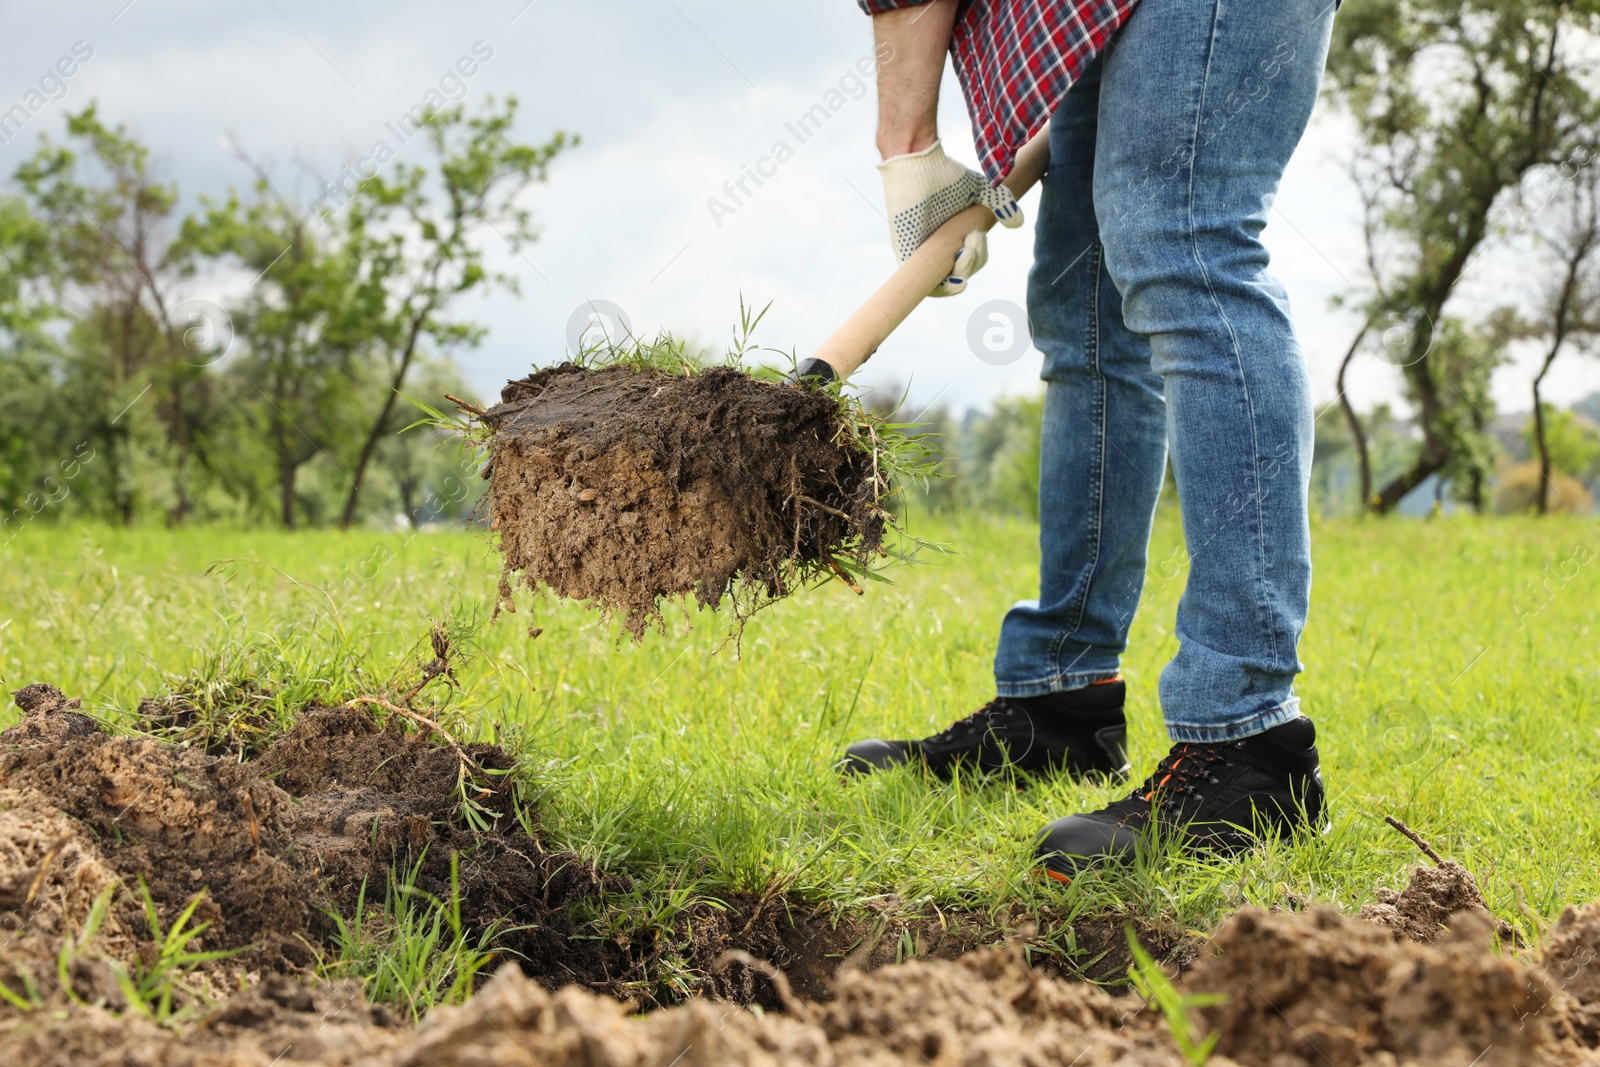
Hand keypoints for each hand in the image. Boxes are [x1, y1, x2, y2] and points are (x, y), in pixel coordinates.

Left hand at [878, 140, 1022, 296]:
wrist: (918, 165)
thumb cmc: (943, 174)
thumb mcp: (980, 191)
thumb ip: (1000, 204)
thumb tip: (1018, 223)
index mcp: (952, 236)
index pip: (968, 261)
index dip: (977, 260)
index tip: (978, 240)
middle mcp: (937, 248)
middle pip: (962, 272)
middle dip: (974, 261)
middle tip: (974, 238)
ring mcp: (922, 254)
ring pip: (948, 282)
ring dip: (964, 271)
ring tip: (965, 251)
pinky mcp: (908, 256)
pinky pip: (927, 285)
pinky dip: (944, 289)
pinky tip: (958, 281)